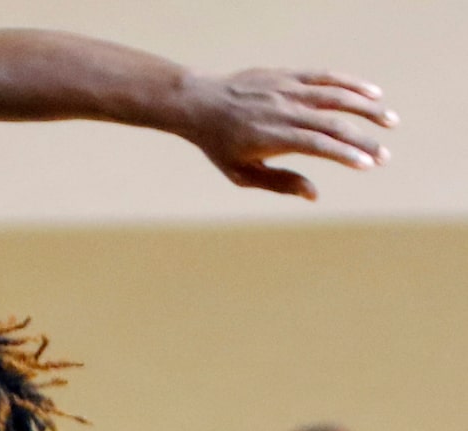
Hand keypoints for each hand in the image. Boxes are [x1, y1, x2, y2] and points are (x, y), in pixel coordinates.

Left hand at [180, 69, 393, 198]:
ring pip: (336, 96)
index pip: (317, 145)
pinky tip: (373, 93)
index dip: (345, 154)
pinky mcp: (289, 75)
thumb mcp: (242, 174)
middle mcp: (283, 111)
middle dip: (363, 140)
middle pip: (333, 124)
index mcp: (271, 138)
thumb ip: (279, 183)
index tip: (369, 164)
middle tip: (386, 155)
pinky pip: (326, 77)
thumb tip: (315, 194)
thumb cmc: (220, 145)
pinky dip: (352, 84)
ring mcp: (287, 90)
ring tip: (390, 121)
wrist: (201, 103)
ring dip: (367, 108)